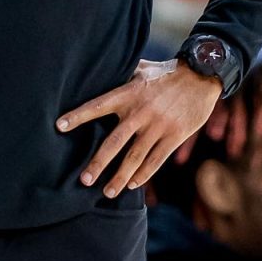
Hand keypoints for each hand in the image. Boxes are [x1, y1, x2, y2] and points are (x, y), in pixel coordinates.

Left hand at [57, 59, 221, 197]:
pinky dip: (143, 174)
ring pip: (135, 157)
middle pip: (114, 142)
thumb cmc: (166, 73)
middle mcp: (141, 111)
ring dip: (120, 177)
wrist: (202, 76)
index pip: (98, 105)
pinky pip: (156, 160)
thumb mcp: (141, 68)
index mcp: (128, 93)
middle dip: (98, 163)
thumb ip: (121, 74)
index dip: (78, 116)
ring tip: (107, 192)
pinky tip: (132, 184)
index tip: (59, 126)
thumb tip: (98, 69)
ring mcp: (158, 125)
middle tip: (84, 180)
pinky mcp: (175, 135)